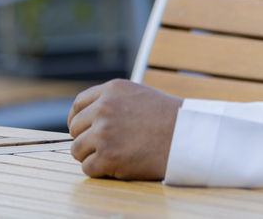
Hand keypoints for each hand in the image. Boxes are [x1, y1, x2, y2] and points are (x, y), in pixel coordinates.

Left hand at [67, 79, 183, 179]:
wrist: (187, 136)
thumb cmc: (167, 118)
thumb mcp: (137, 95)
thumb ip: (113, 101)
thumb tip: (88, 117)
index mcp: (111, 90)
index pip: (78, 105)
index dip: (77, 119)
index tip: (82, 130)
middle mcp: (104, 109)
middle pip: (75, 129)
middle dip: (86, 139)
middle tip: (103, 146)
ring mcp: (104, 133)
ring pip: (77, 150)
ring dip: (91, 156)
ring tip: (112, 156)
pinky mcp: (107, 156)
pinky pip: (88, 168)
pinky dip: (99, 170)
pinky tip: (116, 166)